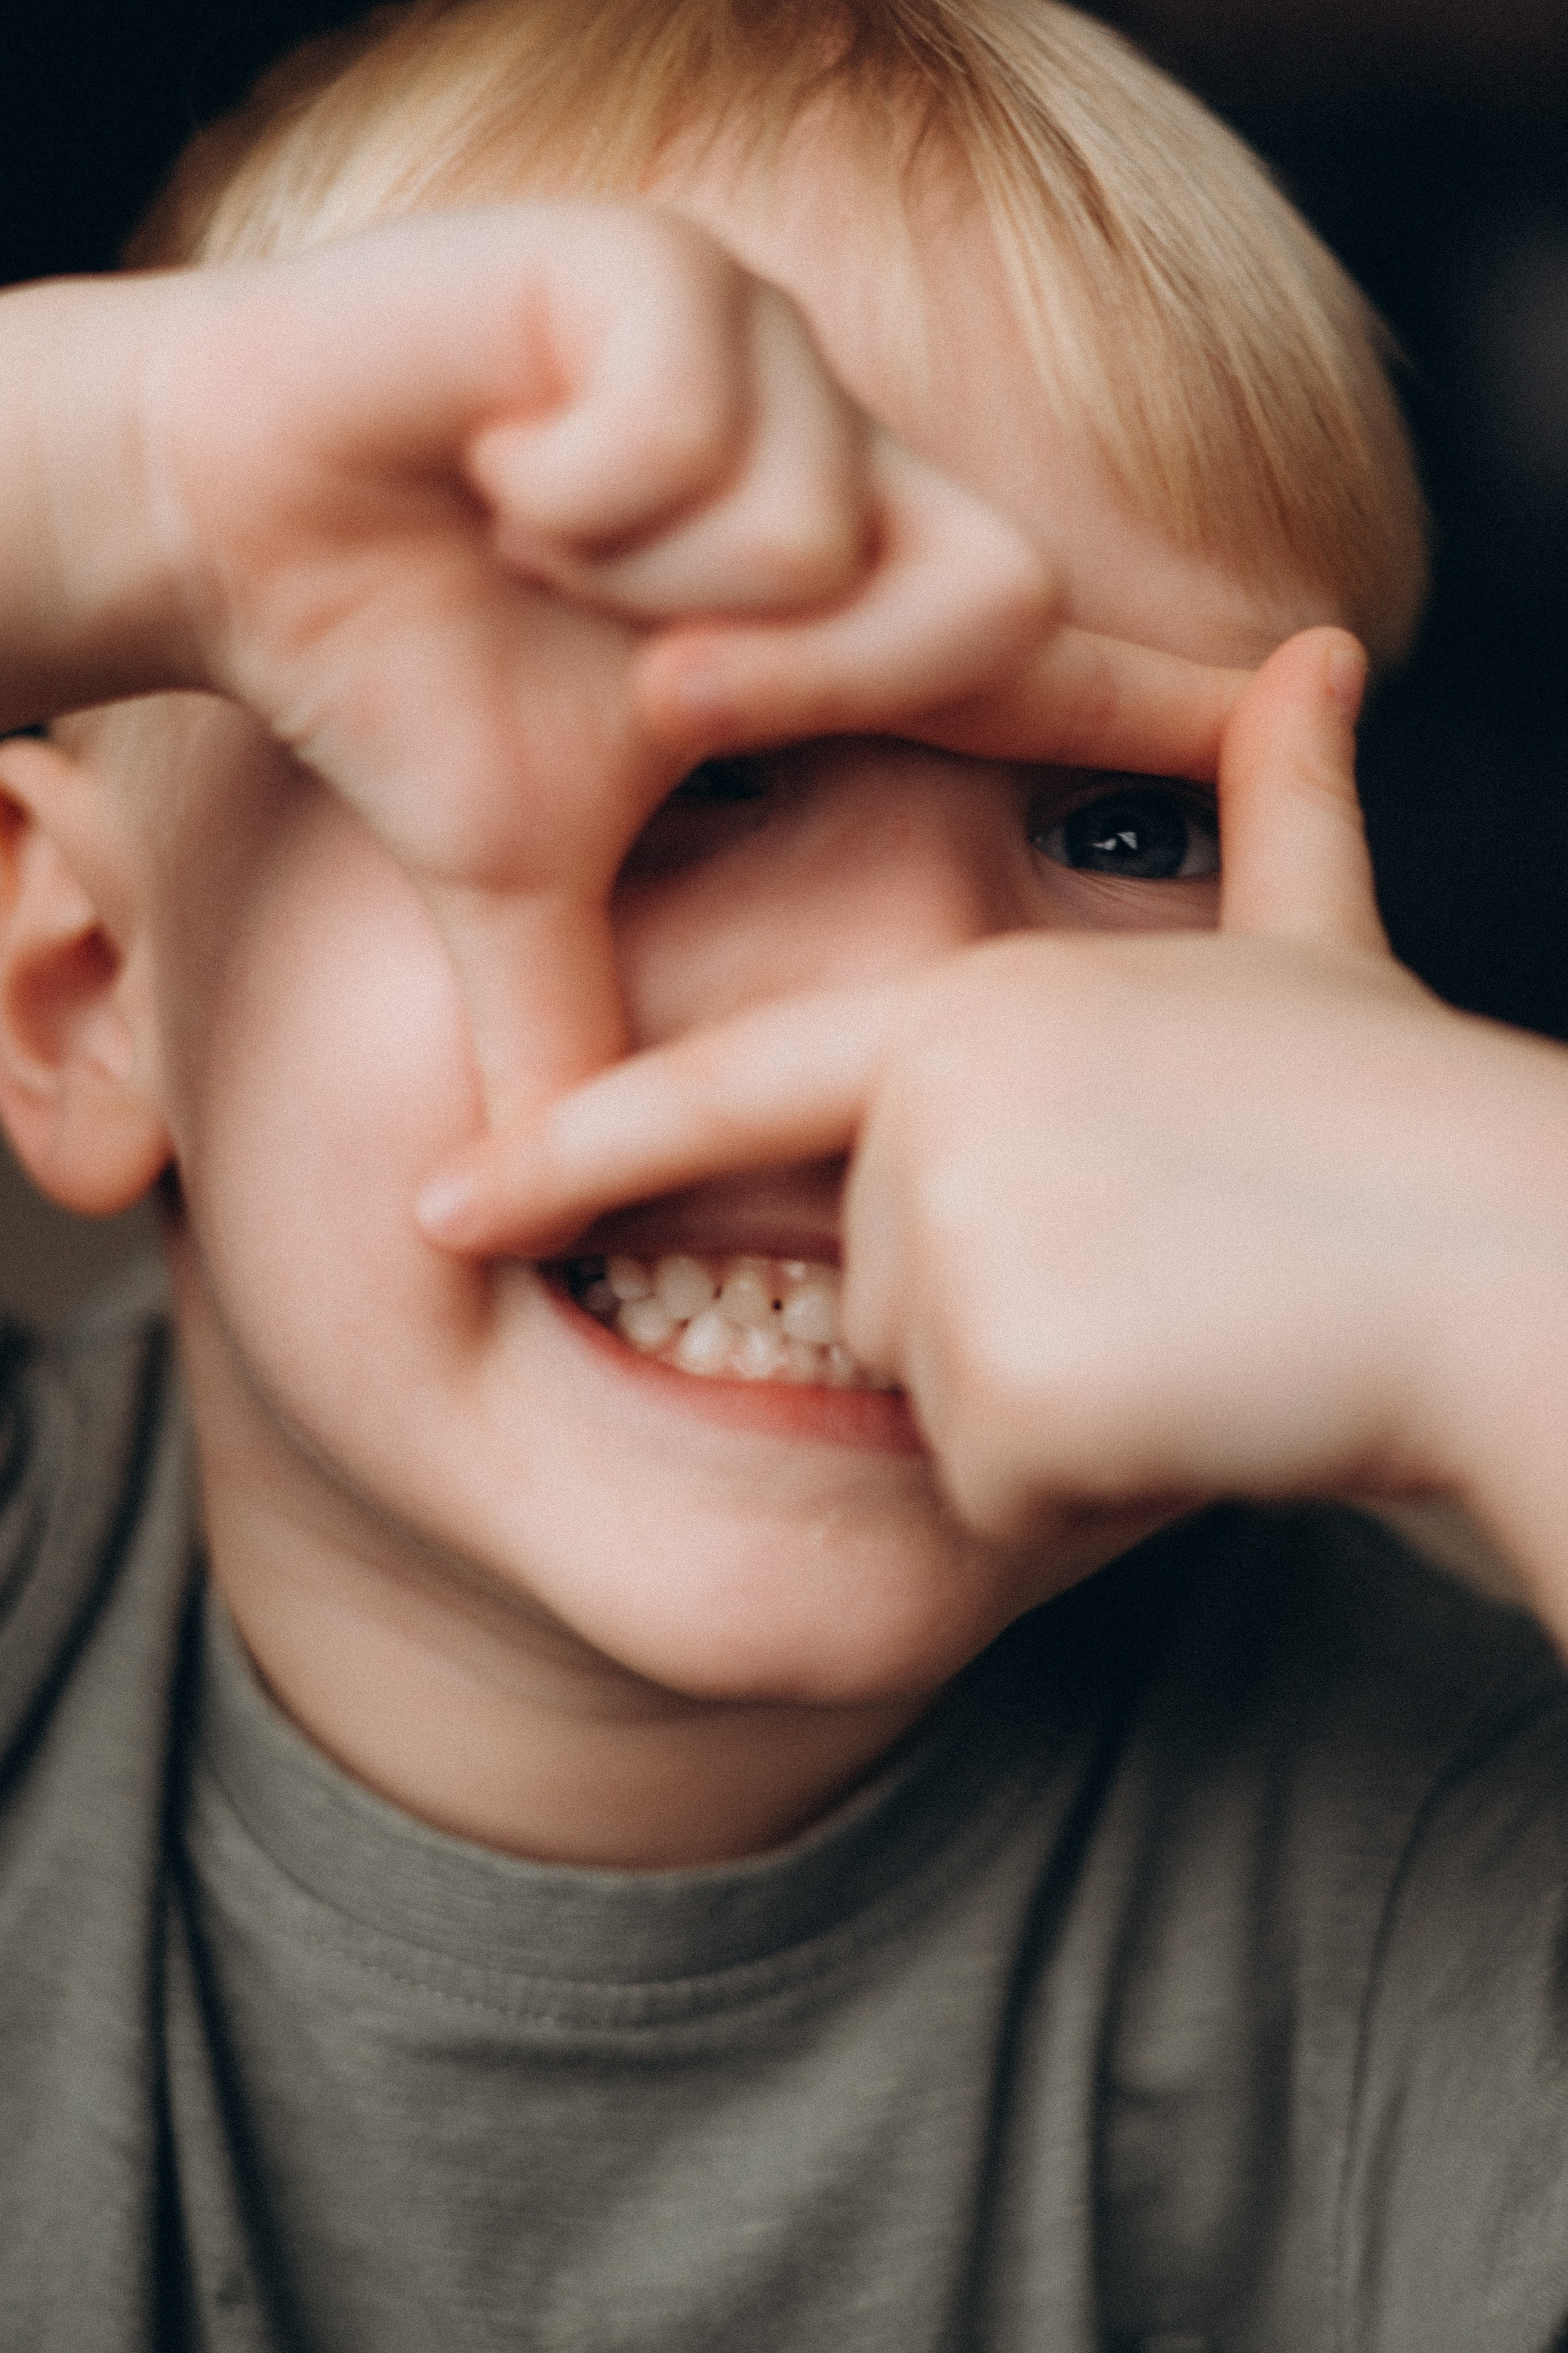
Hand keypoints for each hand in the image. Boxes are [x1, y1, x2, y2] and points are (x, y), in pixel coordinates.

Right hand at [6, 206, 1245, 1125]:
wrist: (231, 522)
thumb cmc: (396, 681)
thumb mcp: (521, 887)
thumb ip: (581, 1029)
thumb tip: (546, 1206)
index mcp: (824, 607)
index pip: (1033, 662)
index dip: (1159, 692)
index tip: (1300, 696)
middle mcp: (831, 469)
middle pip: (989, 595)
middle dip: (812, 678)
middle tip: (650, 696)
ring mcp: (761, 358)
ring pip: (831, 510)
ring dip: (665, 587)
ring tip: (537, 559)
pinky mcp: (656, 267)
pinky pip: (690, 408)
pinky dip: (575, 483)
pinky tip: (497, 472)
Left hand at [422, 628, 1567, 1624]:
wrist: (1511, 1264)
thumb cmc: (1405, 1124)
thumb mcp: (1323, 962)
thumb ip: (1279, 820)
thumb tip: (1323, 661)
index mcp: (974, 1005)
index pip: (729, 1087)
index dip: (575, 1153)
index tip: (445, 1207)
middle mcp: (938, 1103)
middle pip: (882, 1283)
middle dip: (1017, 1316)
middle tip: (1177, 1276)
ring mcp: (958, 1239)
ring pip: (939, 1393)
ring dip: (1063, 1395)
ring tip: (1199, 1325)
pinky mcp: (999, 1389)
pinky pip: (988, 1487)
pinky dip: (1085, 1481)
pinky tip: (1195, 1402)